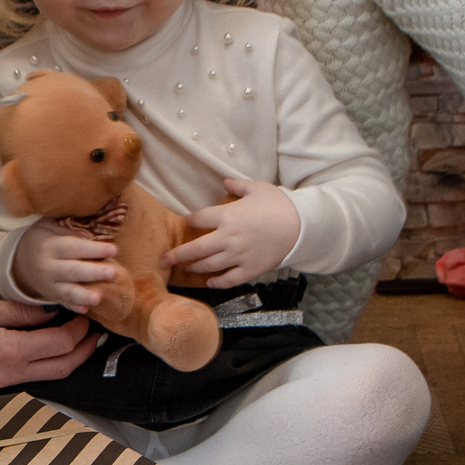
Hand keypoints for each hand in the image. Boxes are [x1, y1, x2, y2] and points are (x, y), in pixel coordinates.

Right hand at [0, 297, 97, 390]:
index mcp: (9, 352)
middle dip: (84, 351)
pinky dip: (47, 364)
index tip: (86, 315)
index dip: (79, 330)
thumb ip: (21, 312)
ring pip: (50, 377)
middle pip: (62, 368)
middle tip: (95, 332)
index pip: (59, 344)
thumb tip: (50, 311)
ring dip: (68, 360)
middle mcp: (10, 375)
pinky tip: (49, 348)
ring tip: (79, 340)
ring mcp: (3, 384)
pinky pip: (31, 377)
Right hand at [11, 224, 122, 309]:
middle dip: (93, 272)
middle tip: (113, 273)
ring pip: (67, 291)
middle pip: (73, 271)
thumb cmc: (43, 238)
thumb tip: (92, 234)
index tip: (114, 249)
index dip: (93, 249)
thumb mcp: (49, 226)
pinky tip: (85, 310)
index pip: (74, 248)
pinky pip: (63, 303)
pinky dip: (73, 307)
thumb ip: (69, 229)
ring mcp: (50, 285)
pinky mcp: (52, 296)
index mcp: (50, 247)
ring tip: (98, 298)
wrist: (20, 260)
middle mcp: (49, 268)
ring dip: (83, 295)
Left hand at [165, 178, 301, 289]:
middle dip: (176, 255)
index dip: (189, 221)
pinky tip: (210, 283)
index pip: (198, 219)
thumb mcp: (258, 188)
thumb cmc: (280, 204)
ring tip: (185, 269)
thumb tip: (225, 182)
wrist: (301, 225)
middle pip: (195, 249)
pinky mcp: (250, 269)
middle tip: (163, 260)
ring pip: (208, 265)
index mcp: (227, 215)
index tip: (186, 223)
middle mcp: (227, 237)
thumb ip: (238, 185)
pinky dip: (217, 282)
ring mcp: (238, 255)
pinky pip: (229, 279)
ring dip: (194, 268)